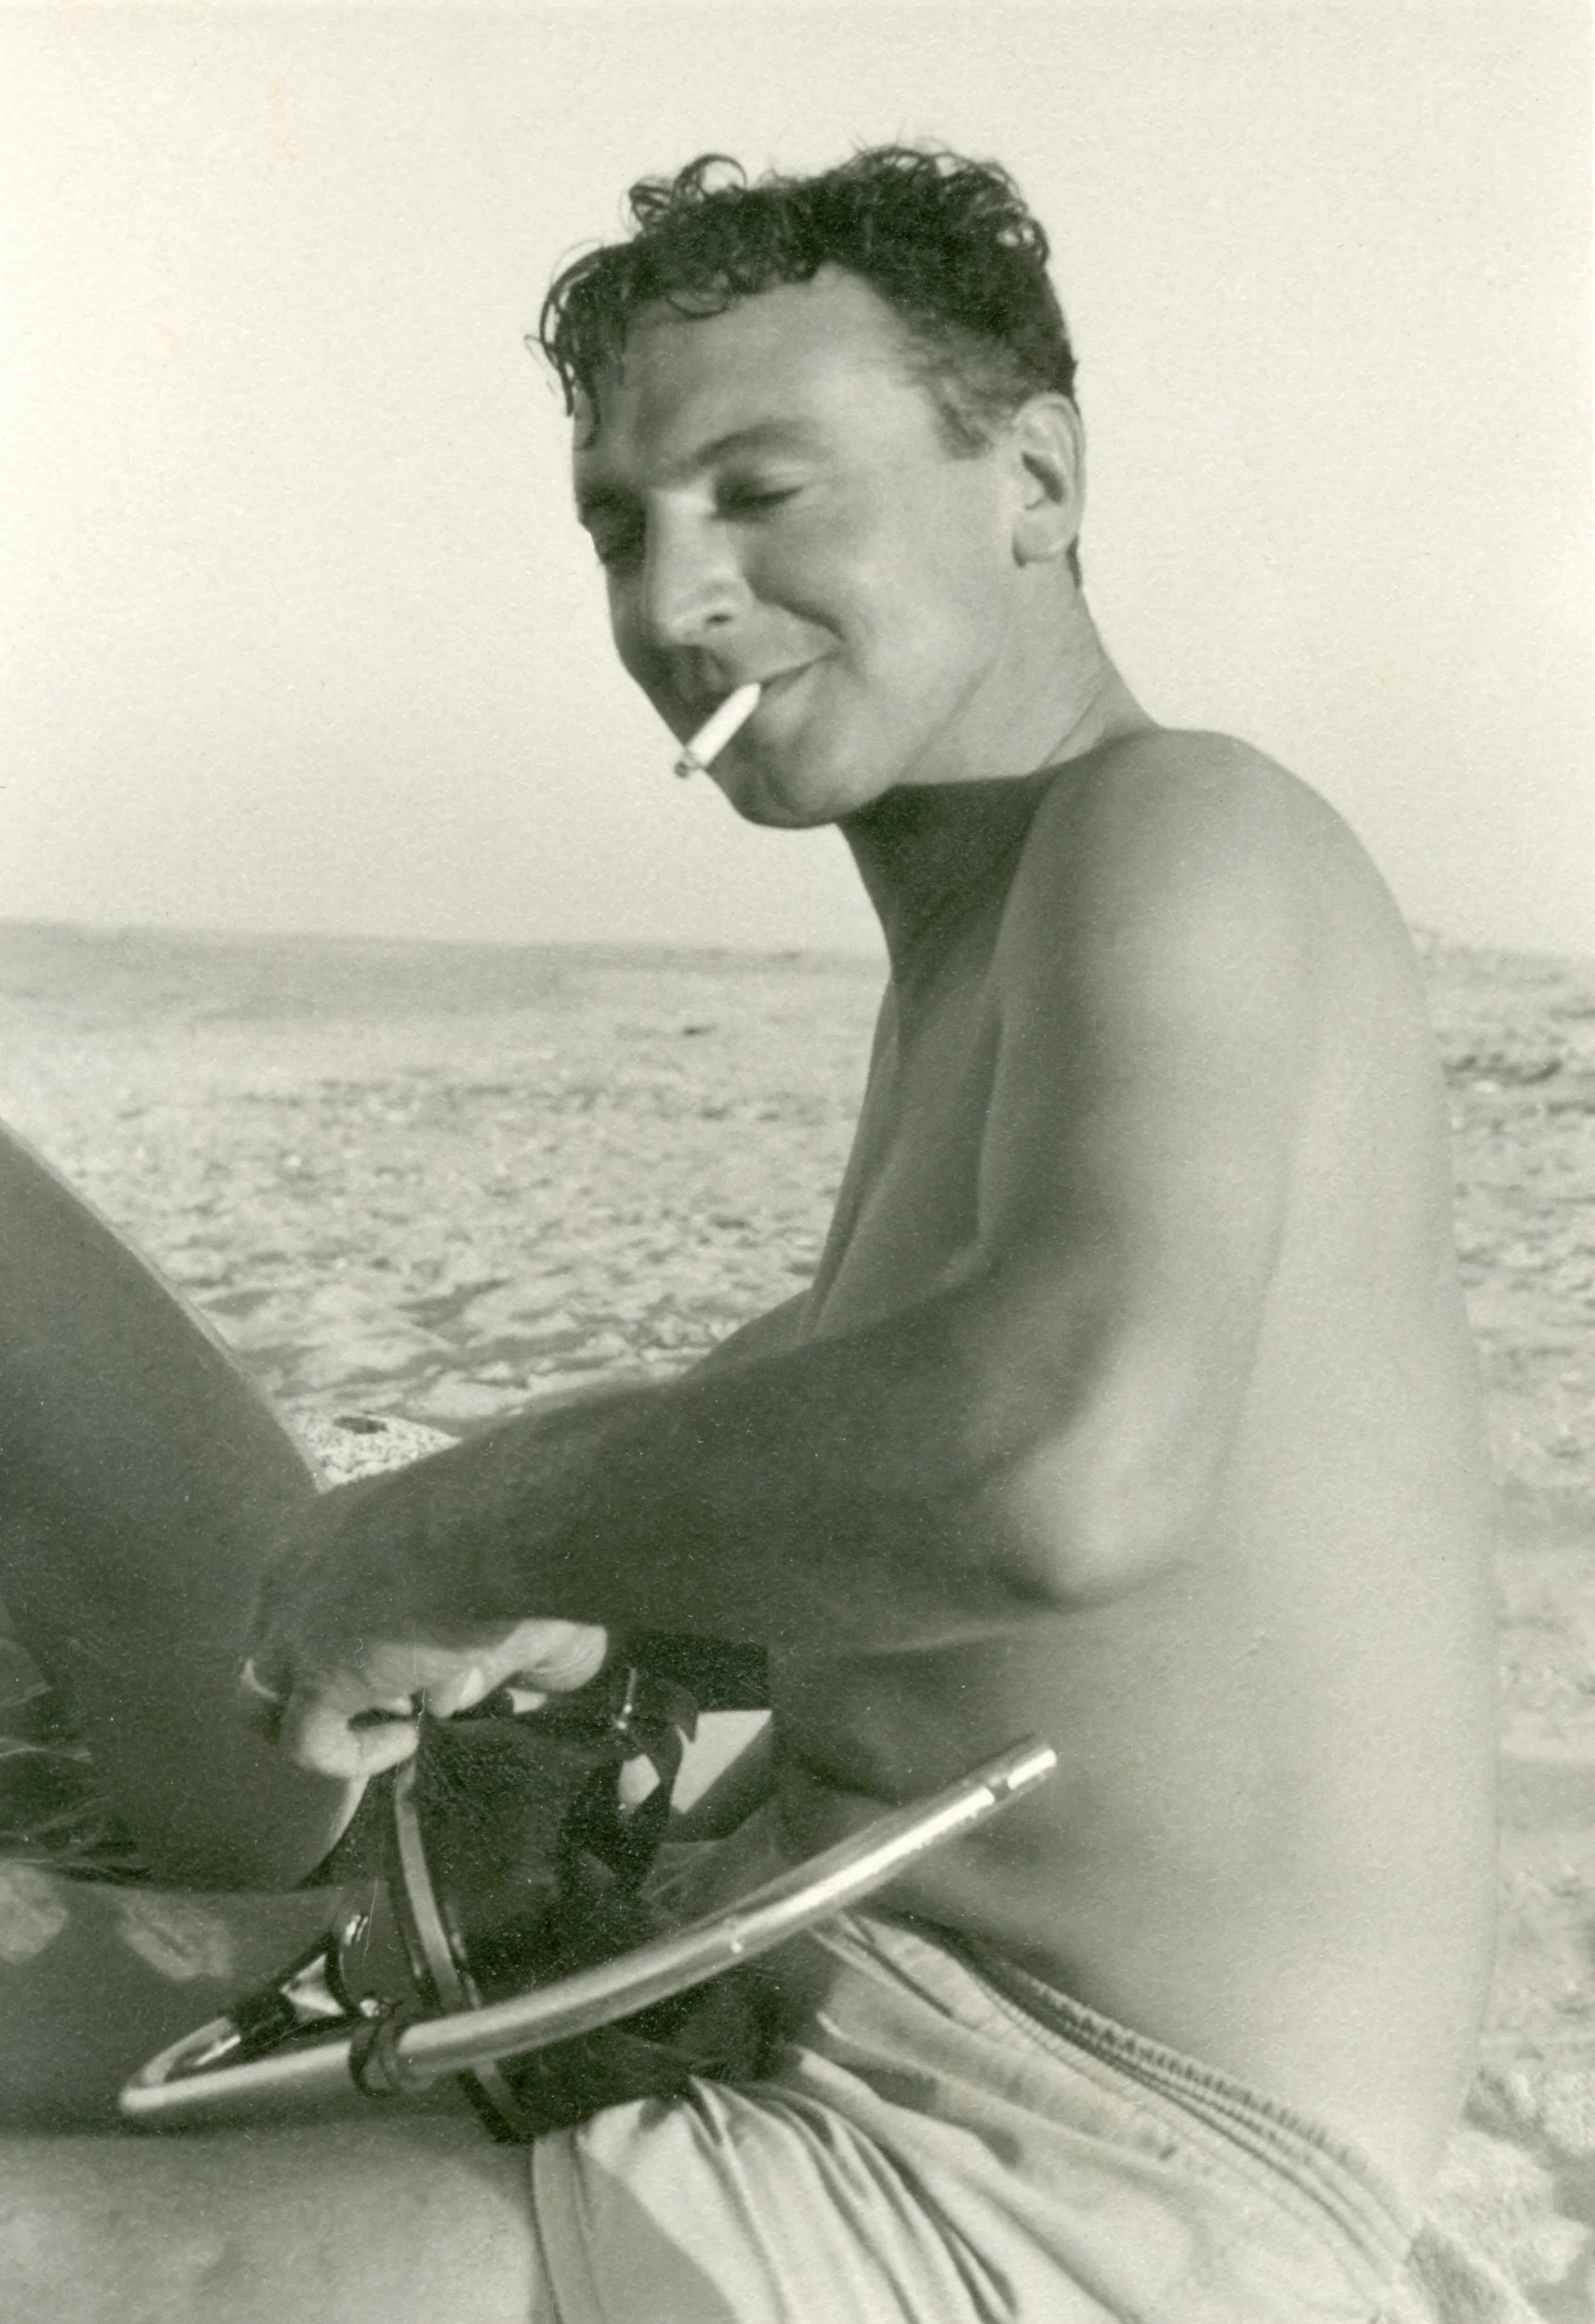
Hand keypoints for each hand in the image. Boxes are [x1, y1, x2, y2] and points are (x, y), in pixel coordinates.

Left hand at [244, 1476, 607, 1778]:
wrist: (491, 1524)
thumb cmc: (495, 1521)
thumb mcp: (464, 1564)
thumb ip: (446, 1626)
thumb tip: (444, 1698)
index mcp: (322, 1528)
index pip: (301, 1594)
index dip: (341, 1634)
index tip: (400, 1652)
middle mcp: (288, 1572)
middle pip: (272, 1646)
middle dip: (321, 1680)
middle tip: (395, 1694)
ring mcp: (292, 1627)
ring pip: (261, 1699)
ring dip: (322, 1719)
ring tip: (394, 1724)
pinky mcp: (315, 1678)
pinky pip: (305, 1744)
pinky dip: (352, 1754)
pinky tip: (408, 1739)